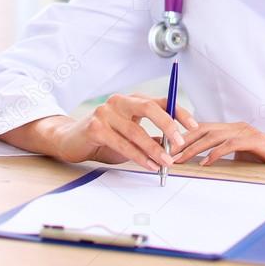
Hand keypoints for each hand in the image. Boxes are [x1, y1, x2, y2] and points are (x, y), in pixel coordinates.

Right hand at [52, 93, 197, 169]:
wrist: (70, 140)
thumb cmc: (105, 138)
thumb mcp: (131, 135)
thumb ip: (150, 137)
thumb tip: (175, 145)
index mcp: (132, 100)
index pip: (161, 101)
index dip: (179, 112)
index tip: (194, 126)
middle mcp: (119, 102)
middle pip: (150, 108)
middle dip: (168, 125)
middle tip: (180, 143)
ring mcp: (106, 112)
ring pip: (136, 131)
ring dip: (154, 149)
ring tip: (166, 162)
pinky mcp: (96, 128)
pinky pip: (122, 144)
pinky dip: (138, 156)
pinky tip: (149, 165)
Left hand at [172, 122, 264, 167]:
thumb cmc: (263, 161)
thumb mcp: (238, 157)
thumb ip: (221, 155)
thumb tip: (198, 161)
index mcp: (230, 129)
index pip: (201, 128)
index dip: (184, 136)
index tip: (168, 147)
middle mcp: (236, 126)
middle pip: (203, 129)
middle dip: (183, 141)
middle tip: (168, 153)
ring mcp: (246, 131)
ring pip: (213, 136)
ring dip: (194, 148)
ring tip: (181, 158)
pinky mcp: (255, 140)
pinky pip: (230, 144)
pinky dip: (215, 153)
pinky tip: (205, 162)